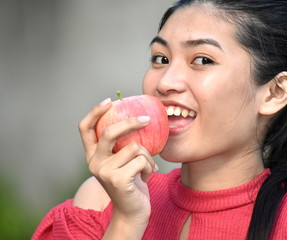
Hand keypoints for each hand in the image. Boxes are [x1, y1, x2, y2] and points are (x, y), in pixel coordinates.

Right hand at [78, 99, 157, 234]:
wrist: (132, 211)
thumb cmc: (131, 183)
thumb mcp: (123, 161)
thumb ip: (123, 145)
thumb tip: (140, 118)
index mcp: (93, 155)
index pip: (85, 129)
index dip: (94, 112)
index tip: (109, 101)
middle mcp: (94, 162)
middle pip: (110, 132)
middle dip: (131, 123)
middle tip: (146, 119)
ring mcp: (104, 171)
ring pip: (135, 147)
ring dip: (148, 156)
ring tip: (147, 167)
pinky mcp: (117, 179)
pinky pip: (142, 160)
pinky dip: (150, 167)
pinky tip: (146, 177)